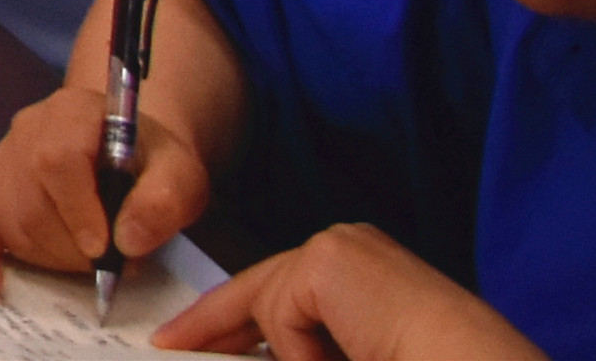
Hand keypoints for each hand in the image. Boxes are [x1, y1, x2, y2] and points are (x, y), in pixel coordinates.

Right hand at [0, 81, 217, 303]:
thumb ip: (163, 200)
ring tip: (89, 260)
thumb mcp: (180, 174)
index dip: (77, 211)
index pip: (58, 160)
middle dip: (70, 247)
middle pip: (30, 200)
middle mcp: (26, 133)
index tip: (103, 249)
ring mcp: (4, 164)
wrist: (130, 155)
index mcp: (71, 114)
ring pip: (10, 222)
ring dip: (50, 257)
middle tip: (111, 264)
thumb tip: (127, 241)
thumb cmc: (153, 162)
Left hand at [147, 223, 536, 359]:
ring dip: (285, 352)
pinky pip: (282, 315)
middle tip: (170, 344)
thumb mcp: (342, 353)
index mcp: (362, 271)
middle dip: (214, 325)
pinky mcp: (328, 259)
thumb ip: (295, 347)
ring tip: (303, 358)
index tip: (189, 341)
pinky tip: (331, 360)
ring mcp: (338, 247)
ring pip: (270, 307)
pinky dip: (299, 351)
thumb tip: (247, 352)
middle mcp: (349, 247)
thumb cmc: (425, 360)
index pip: (282, 291)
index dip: (231, 320)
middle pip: (262, 287)